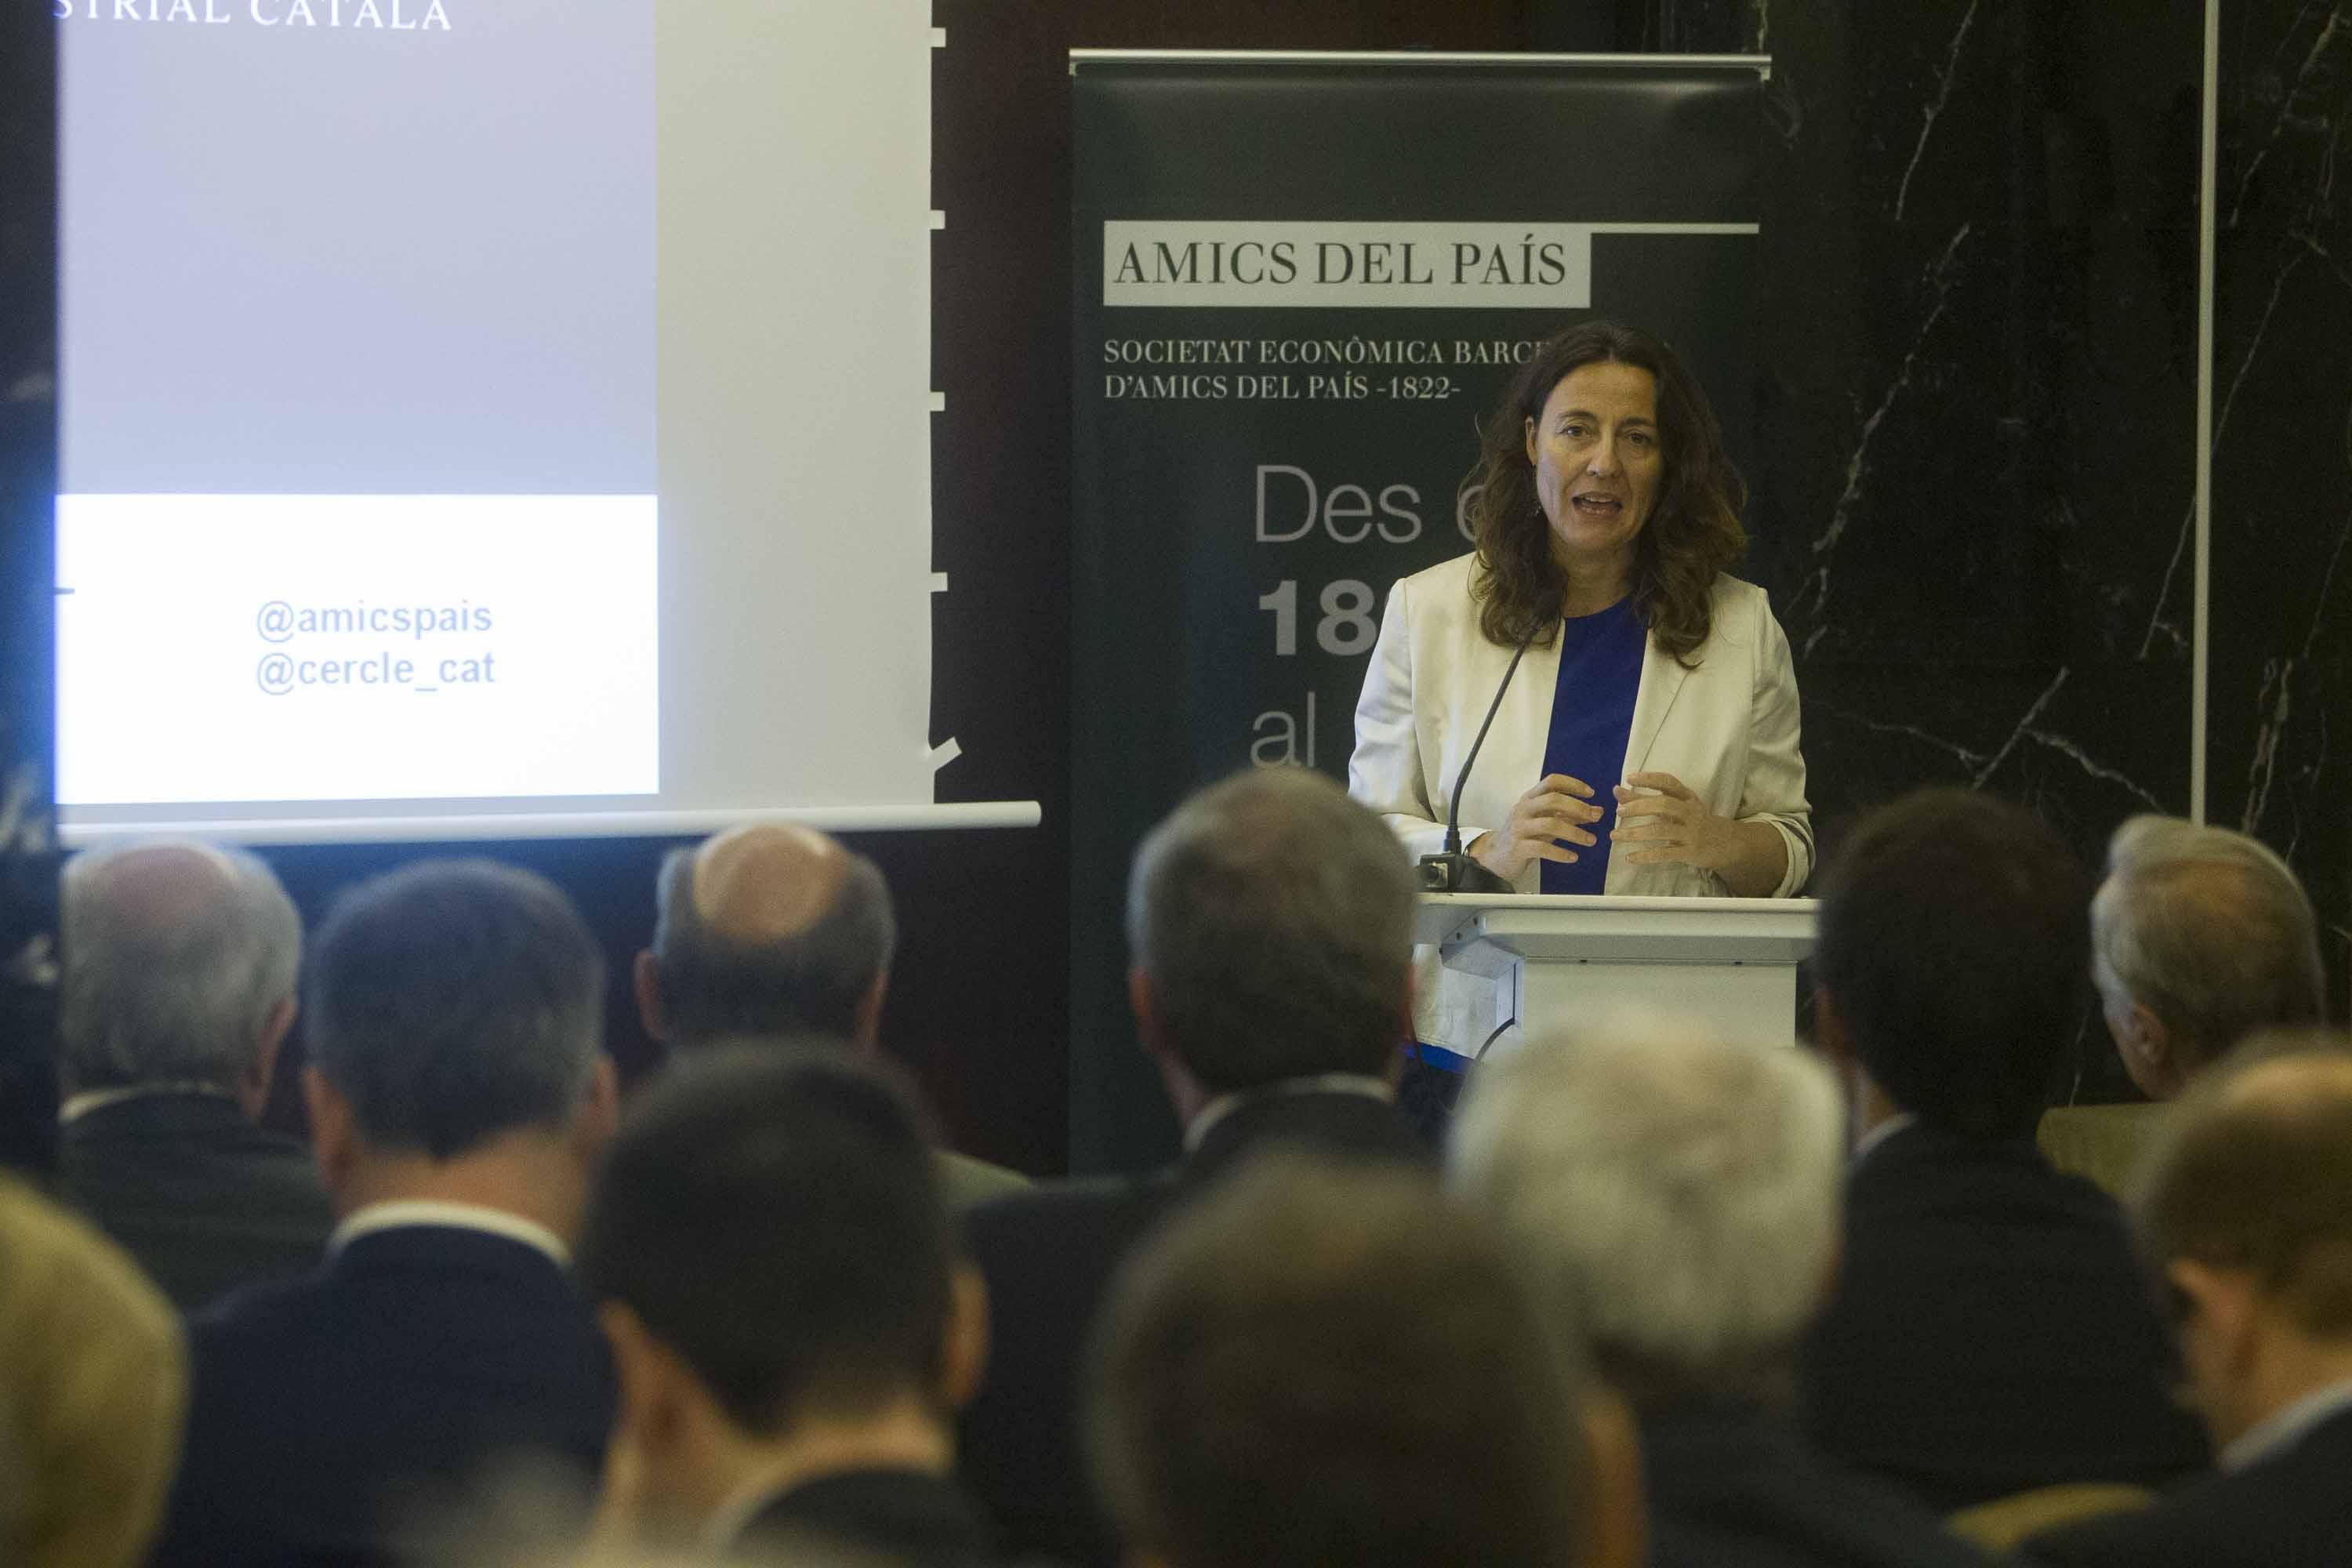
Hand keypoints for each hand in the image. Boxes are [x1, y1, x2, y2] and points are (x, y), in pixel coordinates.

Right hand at [1467, 774, 1603, 880]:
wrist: (1496, 855)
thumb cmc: (1525, 835)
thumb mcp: (1545, 821)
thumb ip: (1568, 815)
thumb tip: (1597, 811)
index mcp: (1530, 798)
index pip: (1551, 782)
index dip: (1573, 785)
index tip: (1590, 793)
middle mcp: (1523, 809)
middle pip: (1553, 800)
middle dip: (1578, 807)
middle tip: (1595, 817)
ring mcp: (1519, 828)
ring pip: (1550, 824)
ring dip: (1575, 833)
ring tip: (1591, 840)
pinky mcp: (1518, 847)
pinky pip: (1542, 848)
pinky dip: (1561, 853)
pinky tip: (1573, 857)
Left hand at [1610, 771, 1734, 869]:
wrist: (1727, 843)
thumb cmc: (1693, 821)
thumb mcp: (1674, 807)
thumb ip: (1644, 799)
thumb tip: (1616, 790)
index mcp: (1686, 797)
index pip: (1669, 782)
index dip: (1650, 779)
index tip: (1629, 778)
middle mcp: (1690, 812)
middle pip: (1664, 805)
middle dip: (1639, 807)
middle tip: (1619, 811)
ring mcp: (1691, 833)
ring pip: (1661, 831)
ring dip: (1635, 833)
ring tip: (1615, 835)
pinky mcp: (1690, 852)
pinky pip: (1664, 853)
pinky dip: (1645, 856)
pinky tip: (1629, 857)